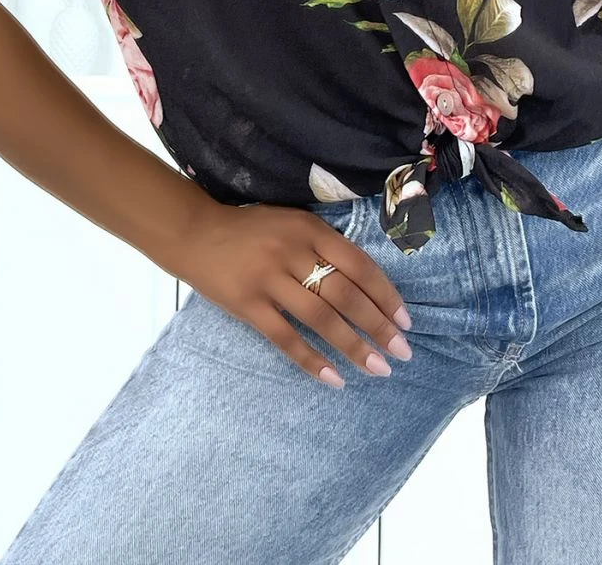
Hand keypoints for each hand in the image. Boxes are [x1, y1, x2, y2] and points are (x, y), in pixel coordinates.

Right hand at [176, 199, 412, 387]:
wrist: (196, 232)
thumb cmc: (253, 230)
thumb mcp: (293, 223)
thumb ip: (325, 246)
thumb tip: (369, 284)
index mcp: (310, 229)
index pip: (359, 264)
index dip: (385, 294)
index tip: (405, 321)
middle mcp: (292, 252)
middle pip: (345, 294)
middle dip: (378, 326)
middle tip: (402, 352)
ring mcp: (269, 279)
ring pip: (321, 318)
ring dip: (353, 347)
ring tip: (377, 369)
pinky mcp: (247, 305)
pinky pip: (285, 338)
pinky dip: (312, 360)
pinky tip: (334, 379)